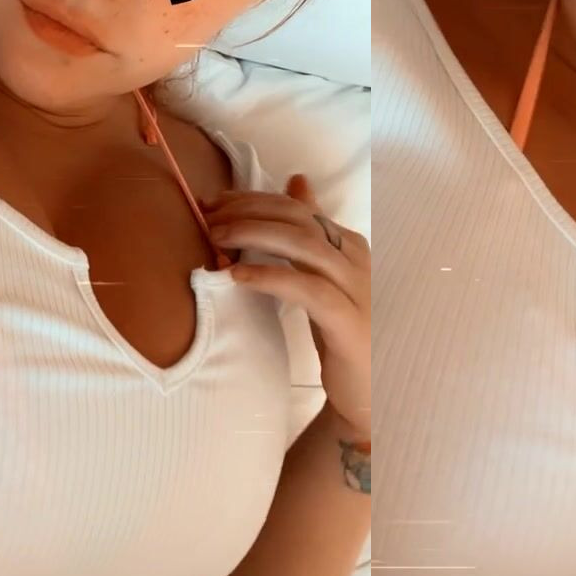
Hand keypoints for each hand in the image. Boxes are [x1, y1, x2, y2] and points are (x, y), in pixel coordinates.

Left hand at [203, 174, 370, 438]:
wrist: (368, 393)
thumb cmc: (340, 331)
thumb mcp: (322, 274)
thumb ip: (310, 232)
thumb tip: (296, 181)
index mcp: (348, 243)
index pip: (296, 207)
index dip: (253, 200)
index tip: (214, 202)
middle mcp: (356, 259)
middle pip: (297, 218)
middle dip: (247, 212)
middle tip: (207, 217)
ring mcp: (356, 288)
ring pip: (302, 245)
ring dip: (253, 235)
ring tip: (215, 239)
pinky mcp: (348, 321)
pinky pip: (307, 289)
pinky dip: (270, 276)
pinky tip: (237, 276)